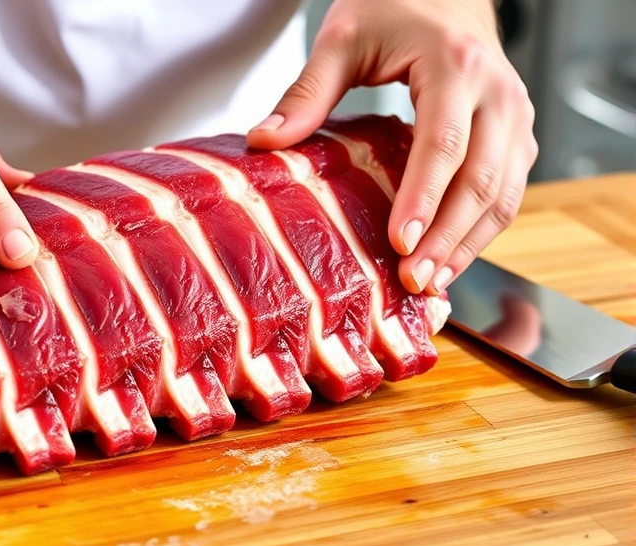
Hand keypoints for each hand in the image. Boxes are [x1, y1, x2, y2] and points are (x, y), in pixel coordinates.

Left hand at [247, 0, 537, 295]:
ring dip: (470, 243)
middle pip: (482, 179)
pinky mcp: (517, 134)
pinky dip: (482, 230)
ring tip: (431, 283)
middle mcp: (499, 92)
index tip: (400, 243)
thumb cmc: (394, 6)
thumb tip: (263, 141)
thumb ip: (306, 93)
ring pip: (505, 193)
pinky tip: (449, 258)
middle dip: (448, 238)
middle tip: (414, 281)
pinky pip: (508, 190)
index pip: (443, 144)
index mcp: (456, 65)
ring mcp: (516, 114)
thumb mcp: (342, 39)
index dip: (423, 199)